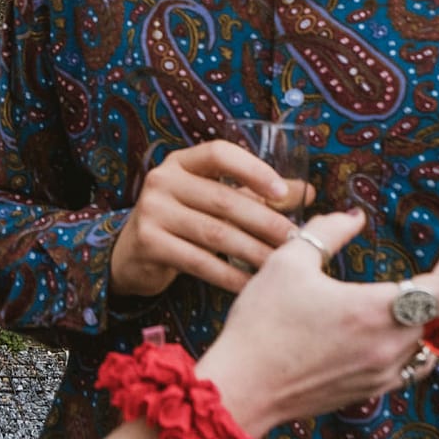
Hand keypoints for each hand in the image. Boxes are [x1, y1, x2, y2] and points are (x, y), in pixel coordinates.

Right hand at [110, 140, 310, 297]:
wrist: (132, 254)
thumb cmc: (182, 222)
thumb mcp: (211, 200)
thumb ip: (254, 194)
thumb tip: (306, 191)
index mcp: (181, 162)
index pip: (218, 154)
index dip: (252, 169)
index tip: (282, 191)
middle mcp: (162, 180)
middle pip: (224, 200)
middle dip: (266, 222)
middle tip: (298, 241)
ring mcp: (152, 211)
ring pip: (215, 233)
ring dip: (254, 252)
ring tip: (282, 266)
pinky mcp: (149, 243)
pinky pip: (199, 261)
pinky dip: (230, 275)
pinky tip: (252, 284)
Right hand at [196, 210, 438, 433]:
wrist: (242, 390)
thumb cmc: (261, 326)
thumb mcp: (287, 264)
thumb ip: (326, 233)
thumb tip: (354, 217)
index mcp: (378, 311)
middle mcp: (392, 346)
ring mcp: (386, 372)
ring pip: (436, 338)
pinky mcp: (373, 388)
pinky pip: (414, 358)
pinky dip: (420, 333)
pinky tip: (403, 321)